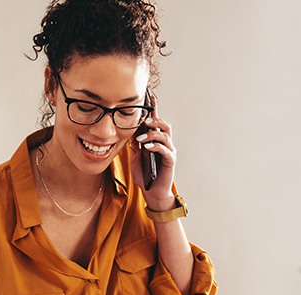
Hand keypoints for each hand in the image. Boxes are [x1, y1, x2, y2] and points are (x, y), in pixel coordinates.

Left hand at [130, 94, 176, 210]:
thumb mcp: (135, 157)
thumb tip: (130, 131)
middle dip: (155, 120)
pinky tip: (147, 147)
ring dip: (152, 133)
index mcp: (156, 140)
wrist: (151, 191)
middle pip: (164, 124)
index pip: (155, 122)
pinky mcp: (170, 161)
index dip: (153, 109)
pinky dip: (156, 146)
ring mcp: (169, 151)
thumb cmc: (144, 174)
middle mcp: (165, 143)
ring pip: (165, 135)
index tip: (149, 97)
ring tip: (141, 139)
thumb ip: (134, 144)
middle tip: (144, 121)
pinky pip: (165, 149)